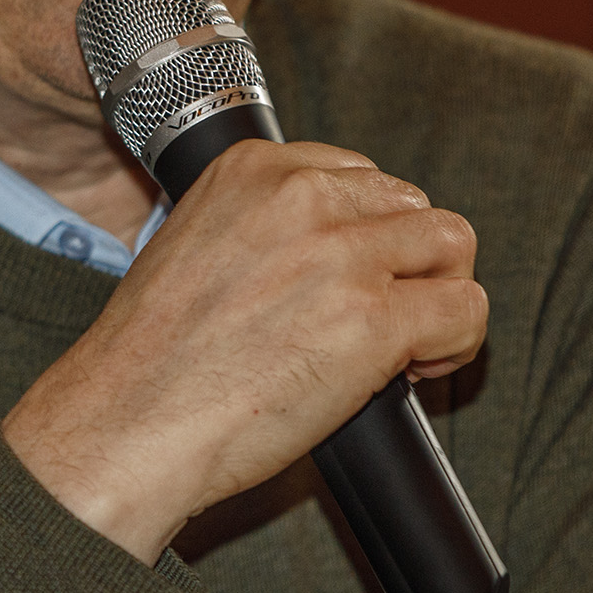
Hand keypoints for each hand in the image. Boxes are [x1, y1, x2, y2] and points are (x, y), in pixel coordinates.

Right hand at [2, 139, 486, 564]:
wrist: (126, 423)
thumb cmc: (150, 360)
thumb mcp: (193, 244)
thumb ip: (263, 226)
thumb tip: (326, 250)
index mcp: (253, 169)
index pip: (359, 173)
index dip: (366, 231)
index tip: (350, 276)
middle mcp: (302, 197)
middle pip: (413, 204)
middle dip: (408, 262)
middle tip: (380, 317)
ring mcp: (344, 255)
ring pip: (452, 244)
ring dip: (441, 293)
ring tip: (408, 344)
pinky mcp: (376, 320)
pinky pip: (465, 309)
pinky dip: (456, 344)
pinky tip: (415, 372)